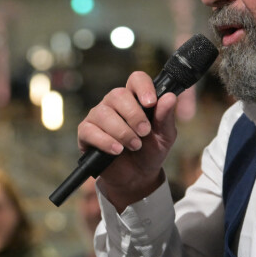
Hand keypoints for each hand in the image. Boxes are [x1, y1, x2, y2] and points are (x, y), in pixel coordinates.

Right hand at [77, 71, 177, 210]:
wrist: (137, 176)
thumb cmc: (150, 151)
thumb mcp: (164, 137)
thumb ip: (166, 117)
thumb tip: (169, 97)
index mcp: (135, 98)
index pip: (136, 79)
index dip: (143, 87)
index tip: (151, 103)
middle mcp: (114, 103)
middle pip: (118, 94)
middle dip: (134, 115)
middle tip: (144, 132)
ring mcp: (98, 116)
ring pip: (104, 113)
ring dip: (122, 131)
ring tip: (134, 146)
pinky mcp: (86, 132)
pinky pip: (90, 130)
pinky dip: (105, 141)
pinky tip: (117, 150)